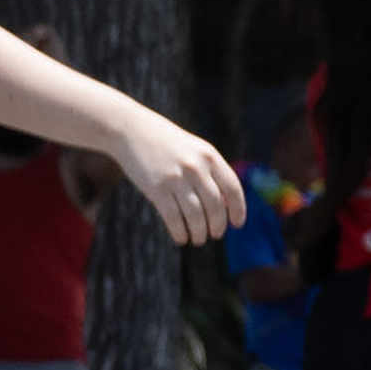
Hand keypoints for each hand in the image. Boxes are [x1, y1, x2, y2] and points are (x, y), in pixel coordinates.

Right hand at [108, 108, 239, 245]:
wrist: (133, 130)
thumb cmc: (168, 144)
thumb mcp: (195, 150)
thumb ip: (212, 172)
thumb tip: (226, 206)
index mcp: (210, 156)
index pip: (233, 188)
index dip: (238, 209)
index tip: (237, 224)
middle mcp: (196, 167)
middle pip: (215, 206)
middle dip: (218, 226)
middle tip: (215, 234)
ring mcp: (175, 178)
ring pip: (195, 216)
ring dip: (199, 233)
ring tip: (198, 239)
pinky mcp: (156, 189)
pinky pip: (173, 218)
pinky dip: (179, 232)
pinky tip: (181, 238)